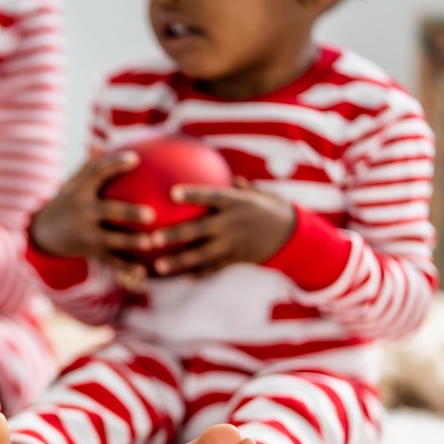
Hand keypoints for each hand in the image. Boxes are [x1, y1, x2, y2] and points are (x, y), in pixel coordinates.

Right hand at [29, 150, 154, 263]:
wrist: (43, 233)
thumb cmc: (67, 202)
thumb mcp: (73, 184)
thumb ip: (91, 166)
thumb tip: (107, 144)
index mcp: (80, 191)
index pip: (97, 173)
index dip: (114, 165)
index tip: (135, 159)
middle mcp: (82, 212)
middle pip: (108, 211)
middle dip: (128, 213)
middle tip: (151, 214)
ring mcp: (85, 234)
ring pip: (111, 240)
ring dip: (131, 242)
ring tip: (151, 244)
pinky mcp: (89, 251)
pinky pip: (111, 260)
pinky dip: (127, 267)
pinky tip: (144, 272)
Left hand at [146, 179, 295, 276]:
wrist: (291, 234)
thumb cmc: (266, 208)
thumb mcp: (254, 193)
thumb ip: (231, 185)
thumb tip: (210, 165)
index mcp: (236, 203)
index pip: (212, 196)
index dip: (193, 194)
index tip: (172, 192)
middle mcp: (232, 224)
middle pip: (199, 230)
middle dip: (176, 235)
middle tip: (152, 238)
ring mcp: (233, 244)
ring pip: (202, 255)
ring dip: (179, 261)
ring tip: (158, 266)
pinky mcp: (236, 259)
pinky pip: (214, 268)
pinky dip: (199, 274)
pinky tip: (181, 278)